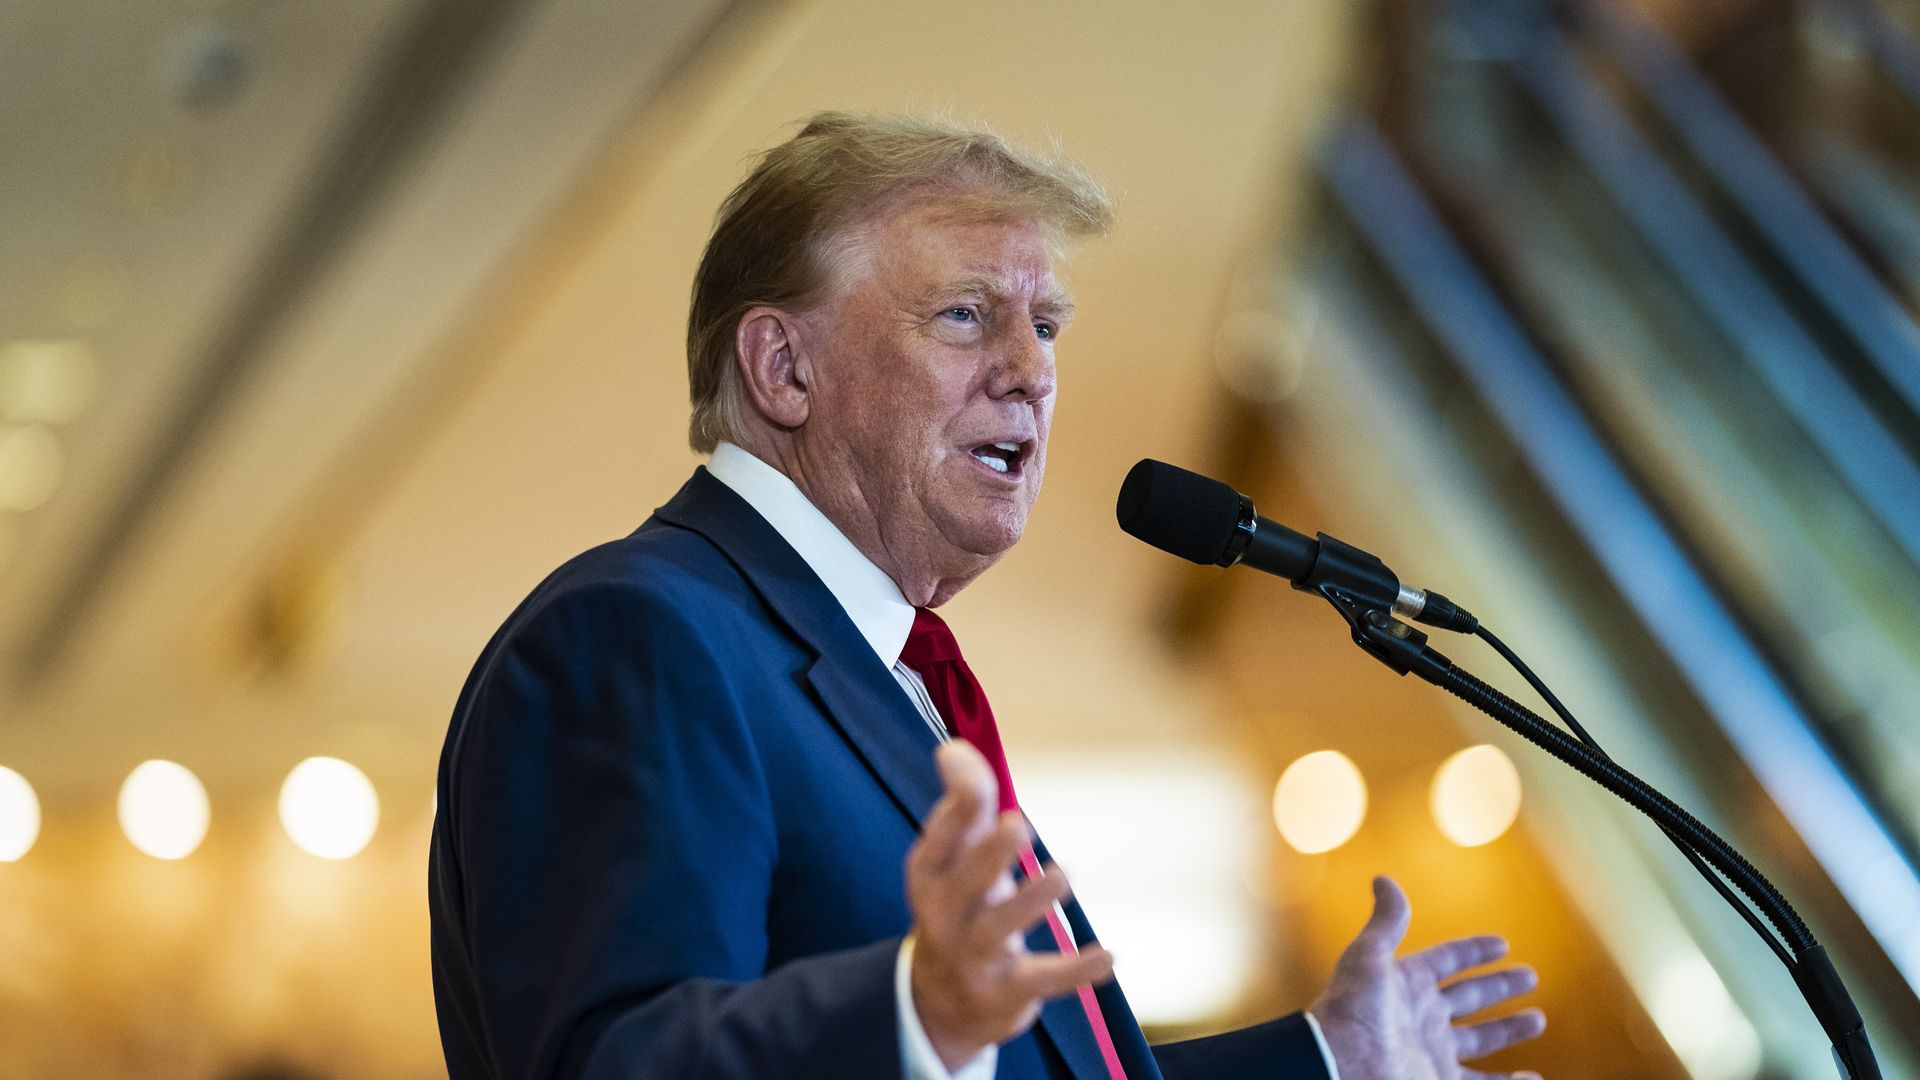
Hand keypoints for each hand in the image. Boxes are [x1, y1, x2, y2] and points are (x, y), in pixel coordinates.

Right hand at [905, 740, 1115, 1070]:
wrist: (942, 1001)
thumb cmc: (959, 906)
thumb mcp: (955, 858)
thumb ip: (963, 802)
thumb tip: (954, 748)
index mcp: (931, 873)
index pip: (940, 838)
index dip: (957, 808)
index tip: (976, 782)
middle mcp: (944, 914)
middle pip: (965, 883)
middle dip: (989, 855)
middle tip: (1018, 824)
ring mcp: (973, 956)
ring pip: (997, 929)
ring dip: (1030, 902)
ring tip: (1062, 875)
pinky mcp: (1005, 992)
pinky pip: (1042, 980)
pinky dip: (1076, 970)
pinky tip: (1110, 956)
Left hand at [1311, 876, 1545, 1079]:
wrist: (1340, 1063)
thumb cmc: (1350, 1008)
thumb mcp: (1368, 956)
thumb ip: (1386, 921)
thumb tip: (1383, 877)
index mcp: (1408, 983)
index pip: (1448, 960)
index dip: (1473, 951)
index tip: (1503, 943)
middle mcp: (1422, 1017)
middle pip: (1470, 998)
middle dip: (1500, 987)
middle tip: (1530, 976)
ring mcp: (1431, 1051)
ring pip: (1480, 1039)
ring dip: (1508, 1029)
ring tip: (1537, 1019)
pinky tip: (1532, 1079)